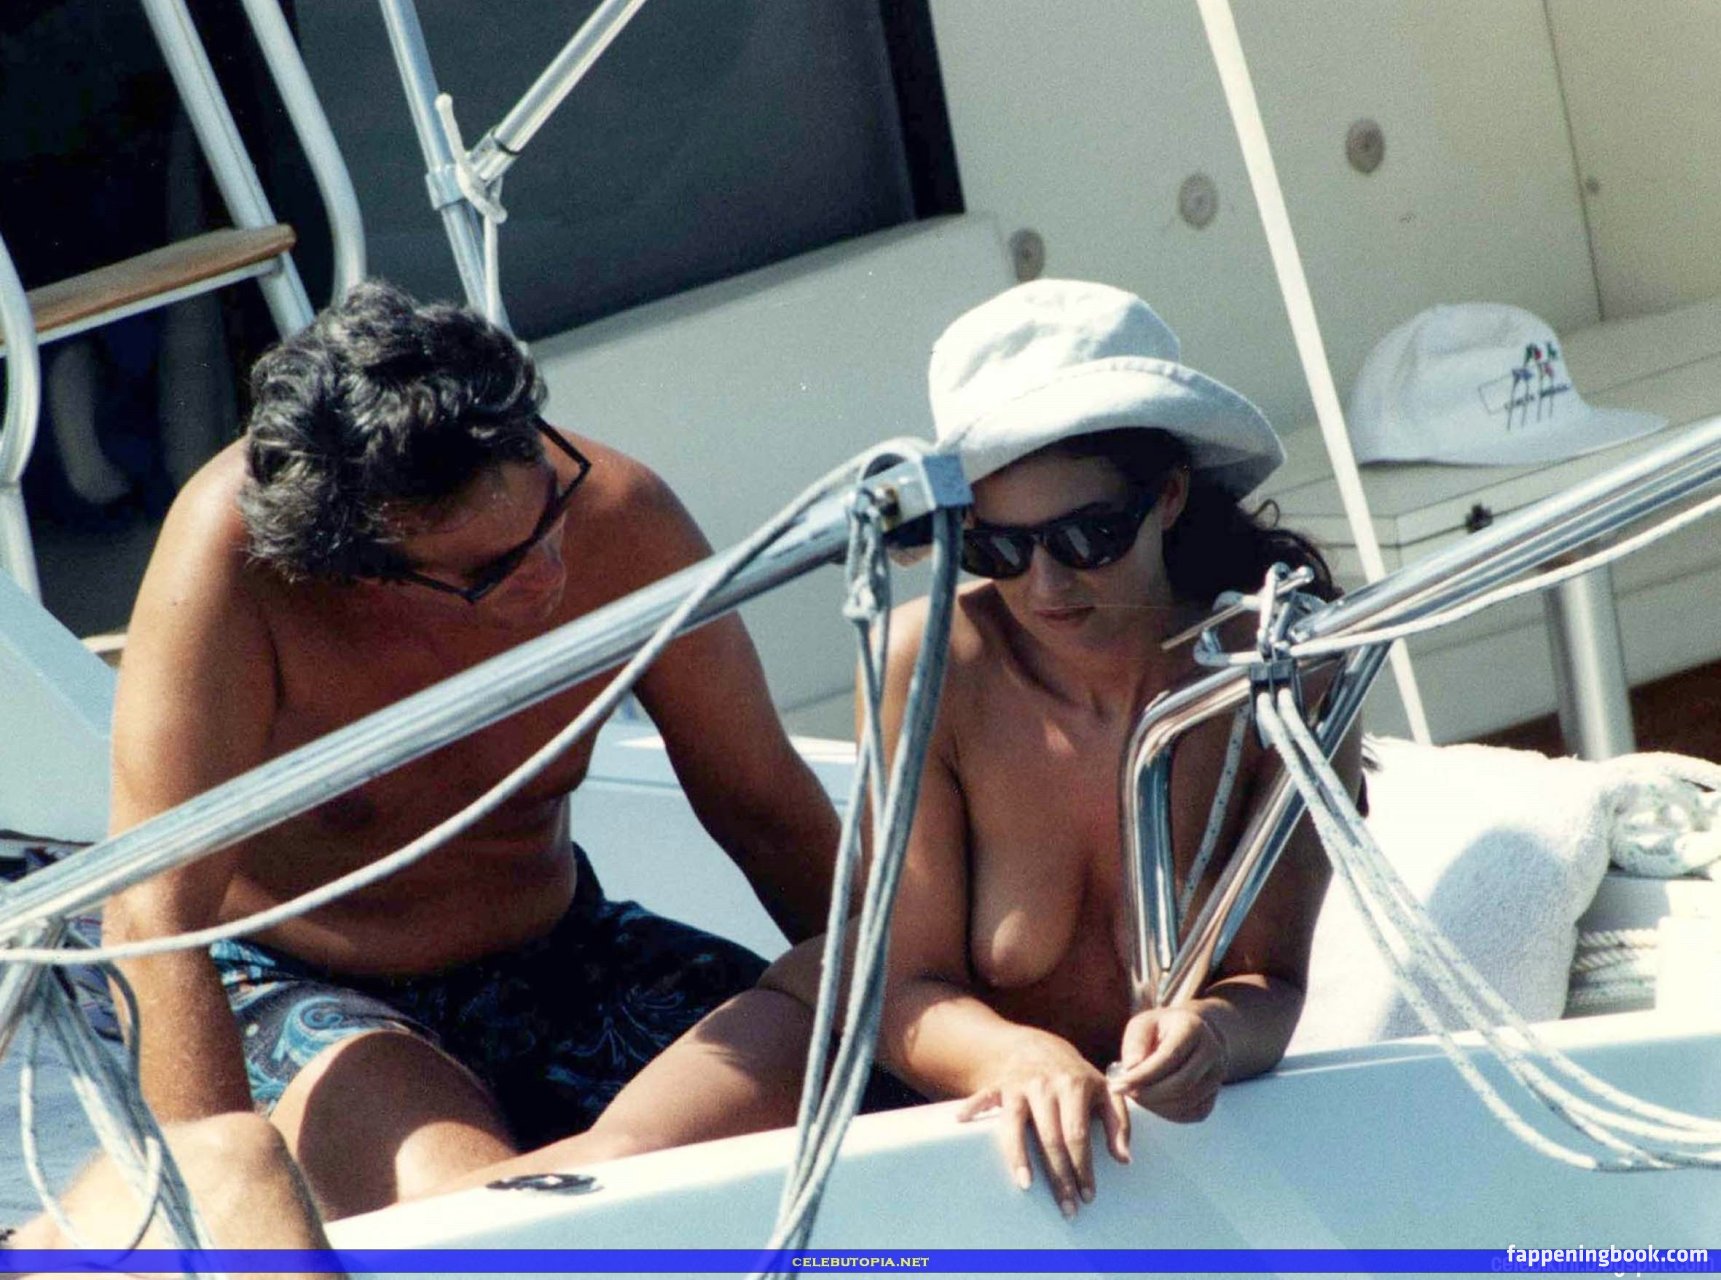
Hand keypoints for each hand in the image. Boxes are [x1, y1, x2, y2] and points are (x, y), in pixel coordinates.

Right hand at [955, 1034, 1130, 1217]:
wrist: (1038, 1045)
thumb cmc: (1075, 1075)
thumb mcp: (1104, 1090)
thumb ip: (1119, 1123)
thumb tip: (1123, 1158)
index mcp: (1074, 1086)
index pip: (1077, 1134)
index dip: (1083, 1167)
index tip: (1087, 1194)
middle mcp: (1045, 1085)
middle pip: (1050, 1138)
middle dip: (1059, 1176)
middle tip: (1066, 1206)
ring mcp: (1019, 1085)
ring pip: (1016, 1124)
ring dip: (1018, 1156)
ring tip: (1025, 1185)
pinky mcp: (999, 1086)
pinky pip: (984, 1098)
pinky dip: (973, 1107)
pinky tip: (962, 1120)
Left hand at [1107, 1006, 1228, 1122]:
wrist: (1191, 1034)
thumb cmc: (1161, 1029)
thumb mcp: (1143, 1024)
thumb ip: (1135, 1043)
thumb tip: (1131, 1070)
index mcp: (1193, 1027)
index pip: (1169, 1058)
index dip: (1142, 1075)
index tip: (1117, 1084)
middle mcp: (1212, 1051)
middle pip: (1180, 1084)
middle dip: (1148, 1094)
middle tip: (1125, 1092)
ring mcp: (1218, 1075)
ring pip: (1186, 1102)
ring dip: (1156, 1105)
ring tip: (1136, 1094)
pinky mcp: (1215, 1094)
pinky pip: (1193, 1113)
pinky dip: (1168, 1113)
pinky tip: (1151, 1101)